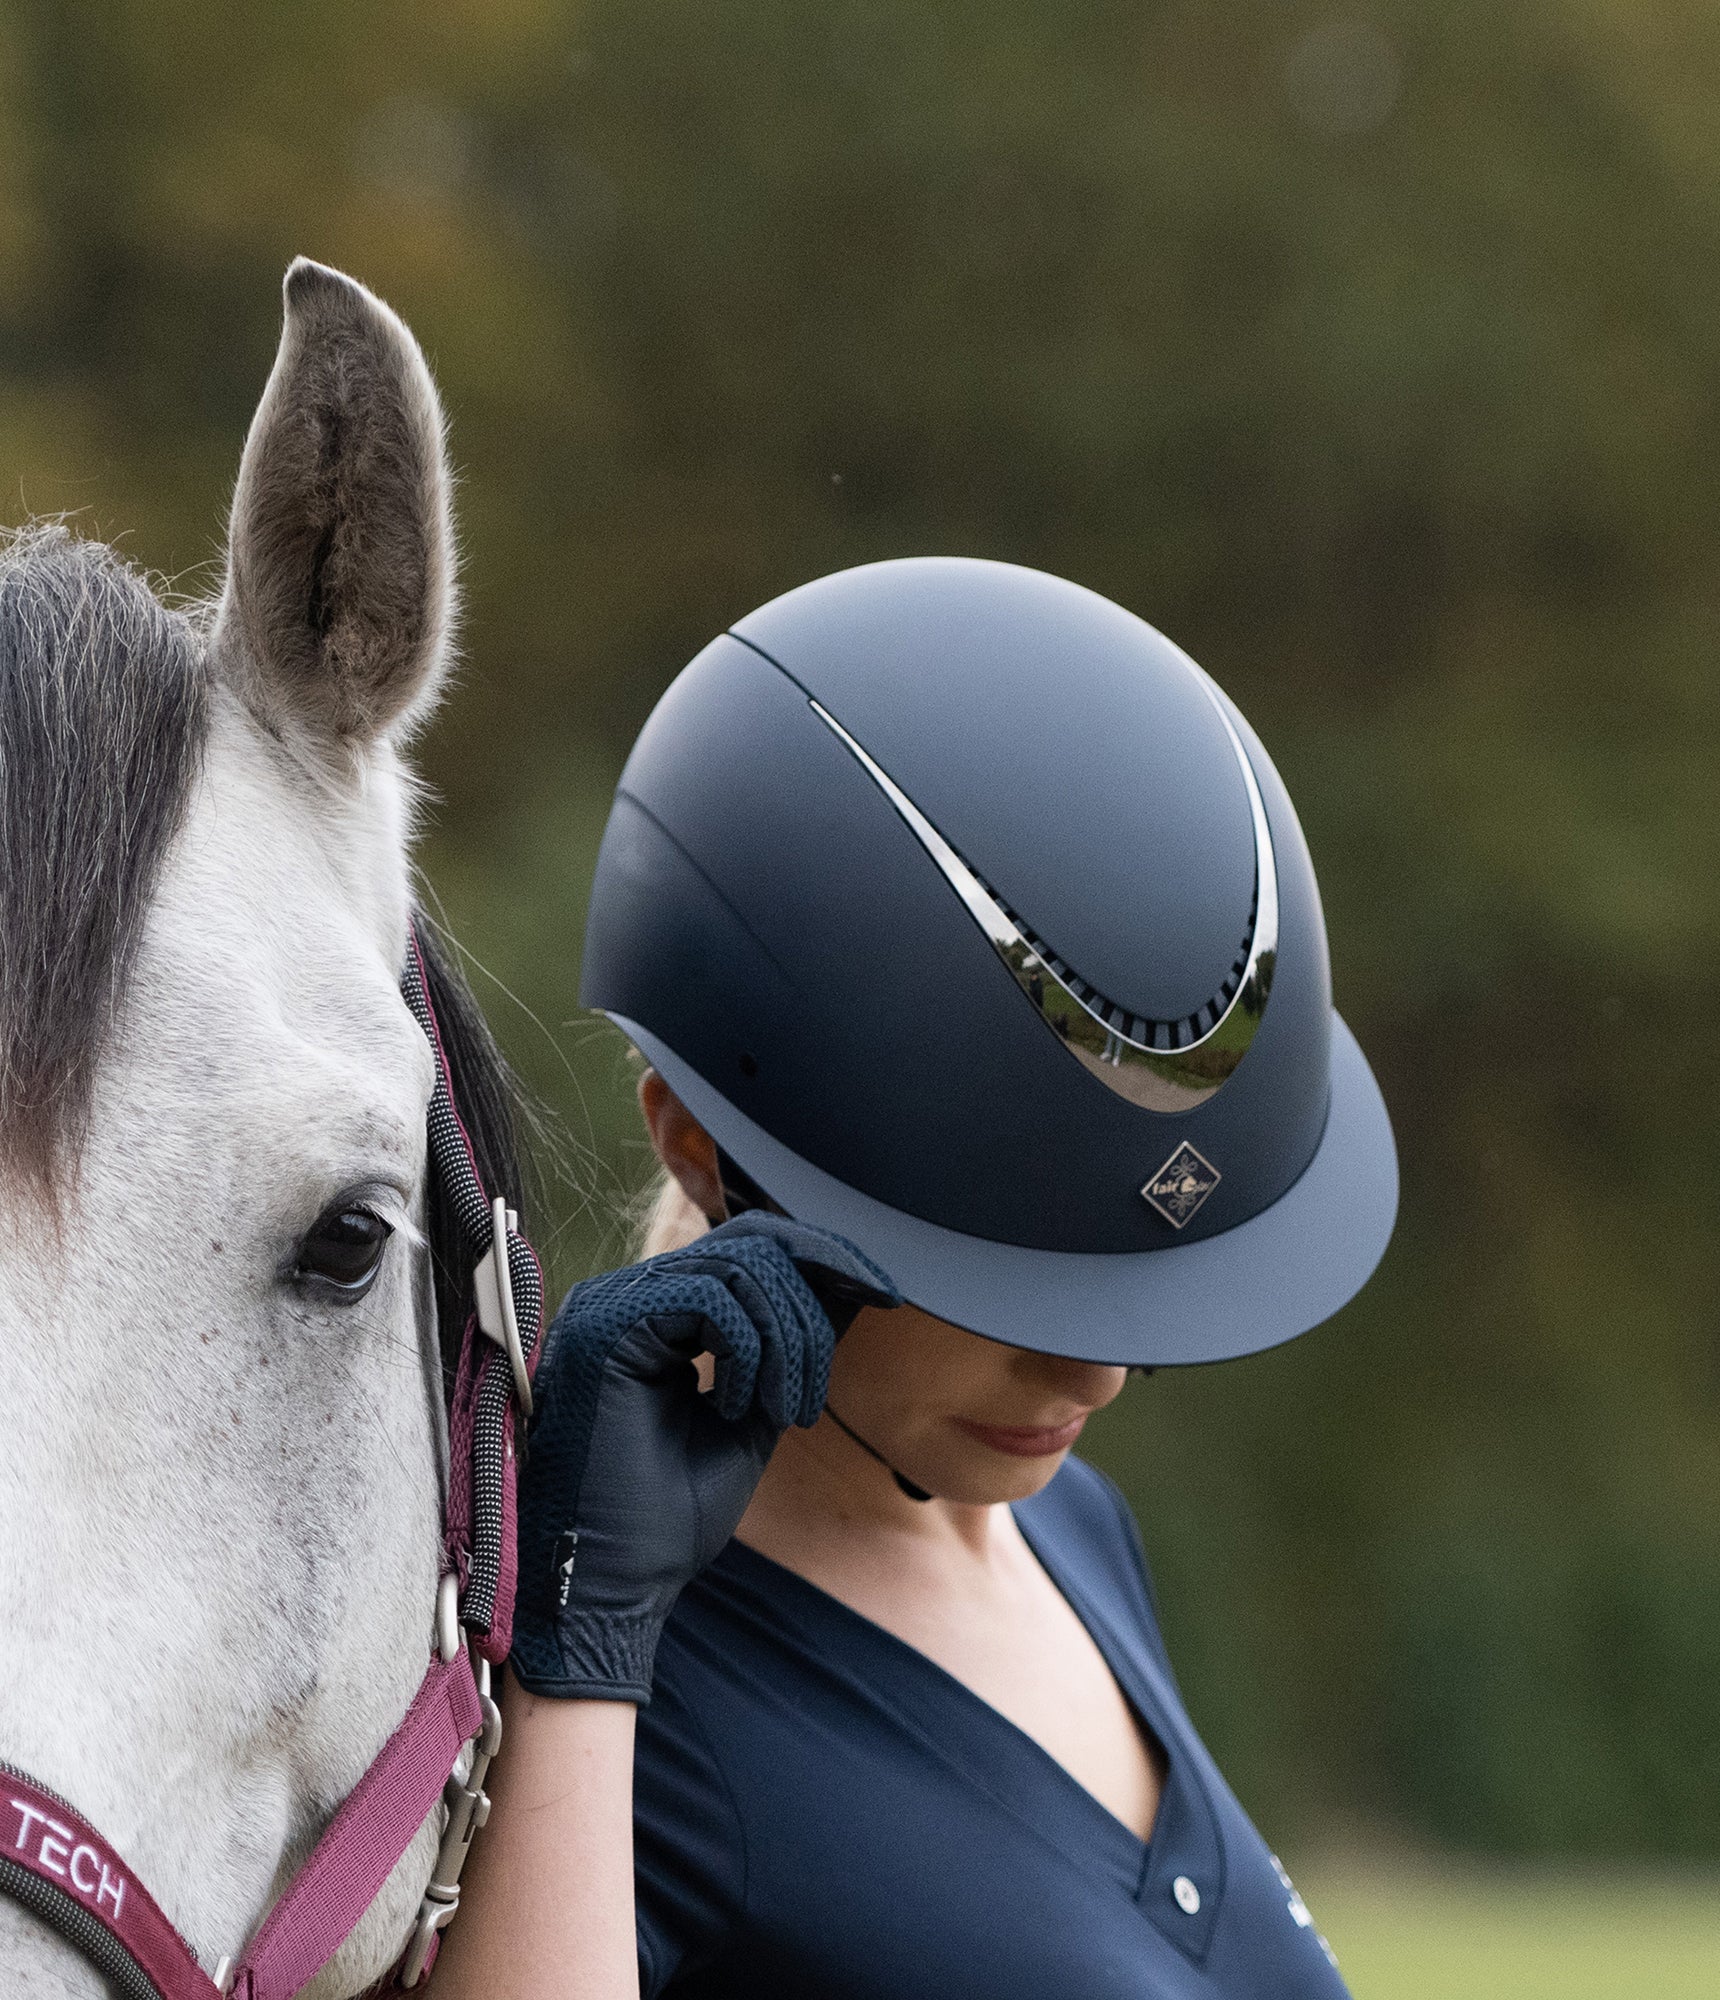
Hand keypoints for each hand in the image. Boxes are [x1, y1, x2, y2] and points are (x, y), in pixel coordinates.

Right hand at [510, 1212, 898, 1700]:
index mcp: (653, 1311)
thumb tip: (847, 1285)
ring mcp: (610, 1304)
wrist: (618, 1585)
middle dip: (809, 1311)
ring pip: (737, 1267)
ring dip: (786, 1342)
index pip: (748, 1245)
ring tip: (785, 1412)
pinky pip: (710, 1297)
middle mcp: (625, 1295)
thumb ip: (786, 1348)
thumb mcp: (754, 1413)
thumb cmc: (671, 1516)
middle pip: (750, 1246)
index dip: (822, 1257)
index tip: (883, 1294)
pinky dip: (747, 1351)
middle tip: (811, 1399)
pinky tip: (735, 1409)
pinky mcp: (608, 1326)